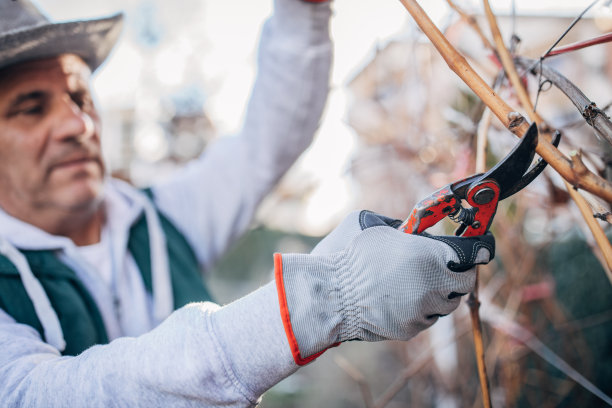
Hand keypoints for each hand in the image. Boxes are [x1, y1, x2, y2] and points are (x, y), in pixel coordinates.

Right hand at [274, 210, 494, 364]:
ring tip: (419, 281)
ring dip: (439, 291)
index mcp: (430, 256)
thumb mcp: (375, 225)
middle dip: (457, 272)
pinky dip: (420, 307)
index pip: (471, 254)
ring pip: (446, 303)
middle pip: (464, 282)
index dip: (476, 250)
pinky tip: (402, 297)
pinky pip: (426, 317)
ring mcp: (423, 311)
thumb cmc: (348, 254)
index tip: (480, 248)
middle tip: (445, 265)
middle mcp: (433, 286)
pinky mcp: (410, 329)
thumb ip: (403, 229)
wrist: (328, 295)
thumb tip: (415, 232)